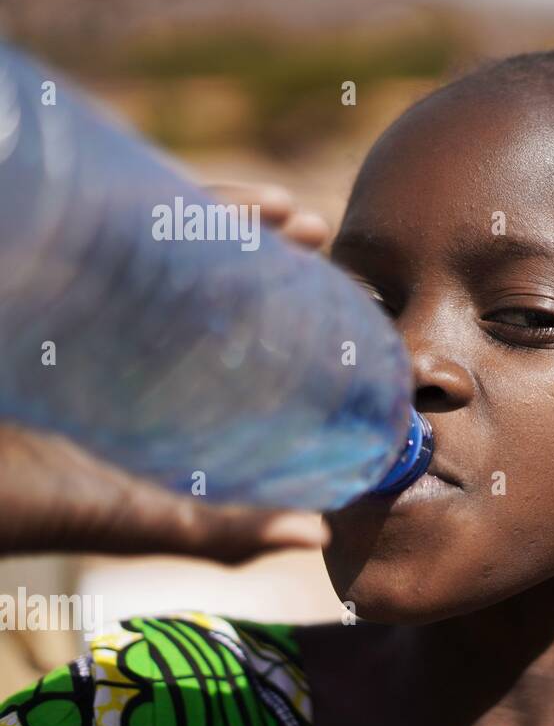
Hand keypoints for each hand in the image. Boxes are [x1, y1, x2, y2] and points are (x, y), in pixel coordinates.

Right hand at [0, 182, 334, 562]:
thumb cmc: (21, 508)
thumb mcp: (135, 520)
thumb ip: (221, 531)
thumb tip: (317, 536)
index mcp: (163, 387)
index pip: (243, 332)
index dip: (295, 308)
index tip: (348, 295)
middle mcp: (129, 338)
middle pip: (212, 276)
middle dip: (268, 248)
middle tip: (318, 229)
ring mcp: (87, 303)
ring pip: (164, 240)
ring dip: (224, 213)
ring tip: (285, 207)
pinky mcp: (42, 271)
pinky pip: (99, 223)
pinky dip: (144, 199)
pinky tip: (182, 189)